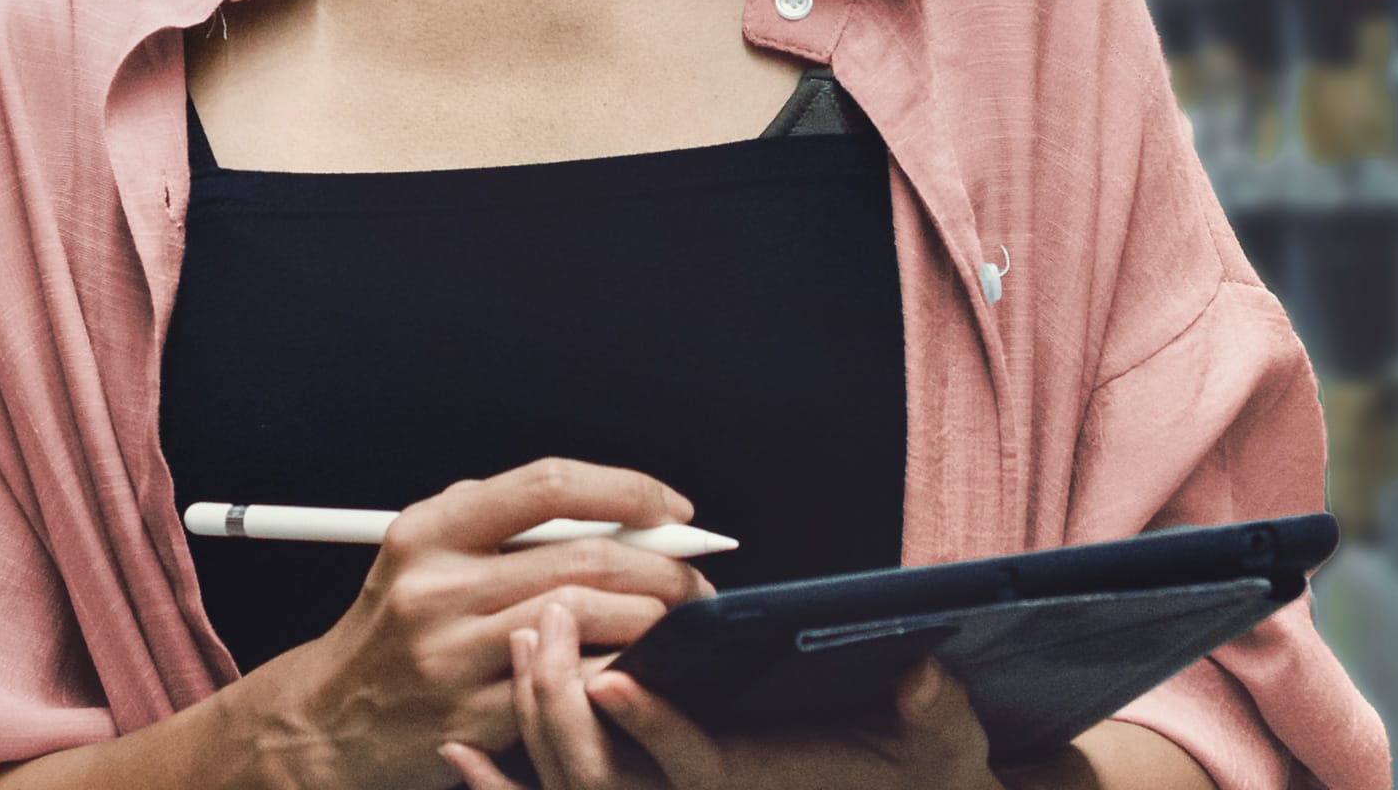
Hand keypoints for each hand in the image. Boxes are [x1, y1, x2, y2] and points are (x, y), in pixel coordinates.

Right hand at [242, 459, 715, 786]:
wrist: (328, 718)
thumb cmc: (396, 628)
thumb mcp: (427, 556)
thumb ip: (504, 526)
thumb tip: (621, 512)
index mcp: (429, 531)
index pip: (548, 487)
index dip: (625, 491)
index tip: (673, 509)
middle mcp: (437, 587)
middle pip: (584, 559)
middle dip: (662, 570)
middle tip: (698, 584)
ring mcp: (454, 656)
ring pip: (588, 622)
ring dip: (653, 623)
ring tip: (679, 626)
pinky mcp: (472, 719)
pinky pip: (573, 687)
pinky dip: (619, 675)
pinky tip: (640, 673)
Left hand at [437, 601, 997, 789]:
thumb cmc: (907, 776)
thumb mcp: (940, 752)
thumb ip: (934, 715)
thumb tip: (925, 674)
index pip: (697, 770)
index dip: (654, 731)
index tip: (613, 680)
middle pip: (607, 781)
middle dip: (564, 707)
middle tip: (545, 623)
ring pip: (573, 788)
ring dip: (534, 719)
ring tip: (520, 640)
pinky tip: (457, 757)